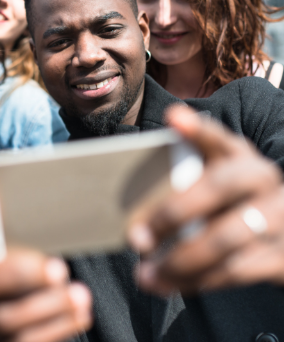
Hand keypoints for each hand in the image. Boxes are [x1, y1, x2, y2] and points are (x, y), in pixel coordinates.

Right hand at [0, 220, 92, 341]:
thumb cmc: (7, 279)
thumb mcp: (0, 260)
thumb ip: (5, 248)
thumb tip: (30, 224)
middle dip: (16, 276)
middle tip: (57, 269)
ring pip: (0, 321)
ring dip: (47, 307)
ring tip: (79, 294)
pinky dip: (55, 327)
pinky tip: (79, 314)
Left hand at [128, 104, 283, 294]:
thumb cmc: (229, 199)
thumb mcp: (215, 178)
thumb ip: (184, 179)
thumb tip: (133, 206)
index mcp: (238, 155)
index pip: (218, 137)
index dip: (198, 128)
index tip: (173, 117)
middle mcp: (261, 179)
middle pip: (217, 189)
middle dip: (172, 215)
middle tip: (135, 238)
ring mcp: (278, 217)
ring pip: (224, 241)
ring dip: (178, 262)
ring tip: (144, 275)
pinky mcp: (282, 257)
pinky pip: (235, 272)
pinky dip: (197, 282)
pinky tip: (169, 284)